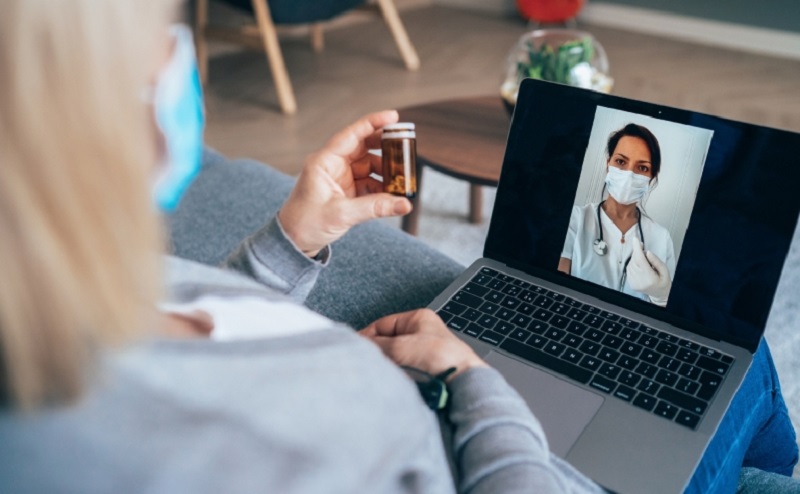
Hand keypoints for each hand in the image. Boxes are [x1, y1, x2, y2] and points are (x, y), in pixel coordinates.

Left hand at [278, 110, 412, 256]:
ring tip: (403, 178)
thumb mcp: (342, 214)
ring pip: (369, 166)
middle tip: (406, 147)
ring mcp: (340, 178)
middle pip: (363, 147)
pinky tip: (393, 193)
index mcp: (324, 162)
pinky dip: (381, 187)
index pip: (351, 135)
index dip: (373, 123)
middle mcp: (332, 165)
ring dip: (386, 171)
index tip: (394, 117)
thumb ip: (375, 207)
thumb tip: (404, 203)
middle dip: (385, 147)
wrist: (294, 242)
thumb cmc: (306, 224)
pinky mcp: (346, 191)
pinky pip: (368, 183)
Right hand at [361, 309, 488, 382]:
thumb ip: (377, 345)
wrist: (461, 384)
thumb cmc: (441, 359)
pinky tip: (393, 381)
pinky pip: (403, 372)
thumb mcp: (400, 347)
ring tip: (382, 373)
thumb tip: (360, 345)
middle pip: (387, 342)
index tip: (355, 348)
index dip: (367, 336)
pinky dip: (396, 376)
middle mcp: (421, 333)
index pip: (382, 324)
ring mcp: (424, 353)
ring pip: (394, 358)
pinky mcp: (426, 371)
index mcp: (418, 318)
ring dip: (388, 366)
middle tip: (368, 362)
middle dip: (378, 353)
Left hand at [626, 236, 670, 305]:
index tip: (635, 240)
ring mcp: (634, 283)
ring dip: (635, 258)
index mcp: (649, 278)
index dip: (637, 248)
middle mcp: (640, 281)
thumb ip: (656, 261)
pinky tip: (639, 265)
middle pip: (634, 261)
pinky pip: (628, 269)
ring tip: (644, 260)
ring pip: (630, 264)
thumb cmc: (663, 281)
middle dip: (637, 252)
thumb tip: (647, 252)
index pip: (640, 260)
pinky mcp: (630, 283)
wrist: (659, 293)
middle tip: (643, 249)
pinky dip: (633, 264)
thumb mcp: (665, 270)